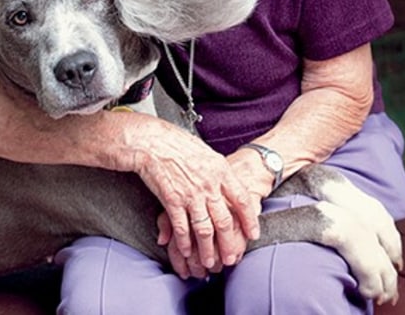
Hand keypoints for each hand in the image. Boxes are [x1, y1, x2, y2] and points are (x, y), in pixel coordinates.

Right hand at [130, 120, 259, 268]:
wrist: (151, 141)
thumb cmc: (177, 143)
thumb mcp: (206, 152)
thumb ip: (218, 171)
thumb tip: (228, 185)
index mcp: (220, 169)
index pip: (242, 199)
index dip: (250, 220)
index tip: (253, 233)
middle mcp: (208, 184)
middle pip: (225, 220)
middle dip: (230, 244)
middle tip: (231, 258)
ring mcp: (190, 194)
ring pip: (204, 229)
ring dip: (208, 250)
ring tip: (209, 262)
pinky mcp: (172, 200)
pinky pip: (181, 227)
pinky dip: (184, 242)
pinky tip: (186, 250)